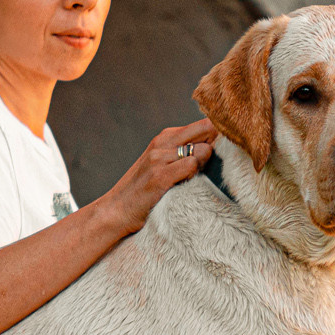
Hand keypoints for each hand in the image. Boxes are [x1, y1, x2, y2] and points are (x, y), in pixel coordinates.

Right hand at [96, 119, 215, 234]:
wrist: (116, 210)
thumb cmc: (145, 189)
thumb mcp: (164, 162)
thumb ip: (186, 151)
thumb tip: (218, 144)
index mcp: (165, 136)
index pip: (204, 124)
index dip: (217, 137)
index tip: (218, 152)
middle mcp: (162, 142)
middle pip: (207, 129)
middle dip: (216, 146)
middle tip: (207, 166)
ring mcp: (159, 158)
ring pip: (203, 150)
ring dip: (204, 165)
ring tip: (191, 179)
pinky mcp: (159, 176)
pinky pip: (192, 166)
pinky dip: (194, 176)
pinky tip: (184, 186)